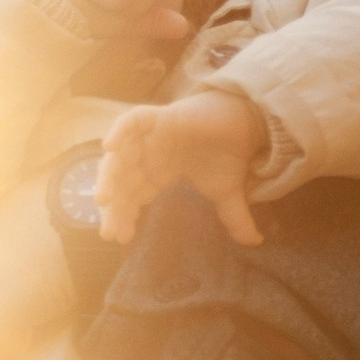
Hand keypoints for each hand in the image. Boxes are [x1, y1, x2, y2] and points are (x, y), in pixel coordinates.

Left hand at [94, 89, 266, 245]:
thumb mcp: (228, 193)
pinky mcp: (158, 116)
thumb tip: (255, 243)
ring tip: (104, 199)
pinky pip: (132, 121)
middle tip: (108, 229)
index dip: (124, 216)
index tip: (119, 238)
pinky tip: (108, 148)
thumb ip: (234, 218)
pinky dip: (118, 131)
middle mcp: (149, 155)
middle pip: (121, 181)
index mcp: (158, 173)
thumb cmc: (228, 153)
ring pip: (121, 155)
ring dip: (109, 175)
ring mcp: (151, 135)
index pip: (133, 197)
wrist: (245, 121)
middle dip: (113, 205)